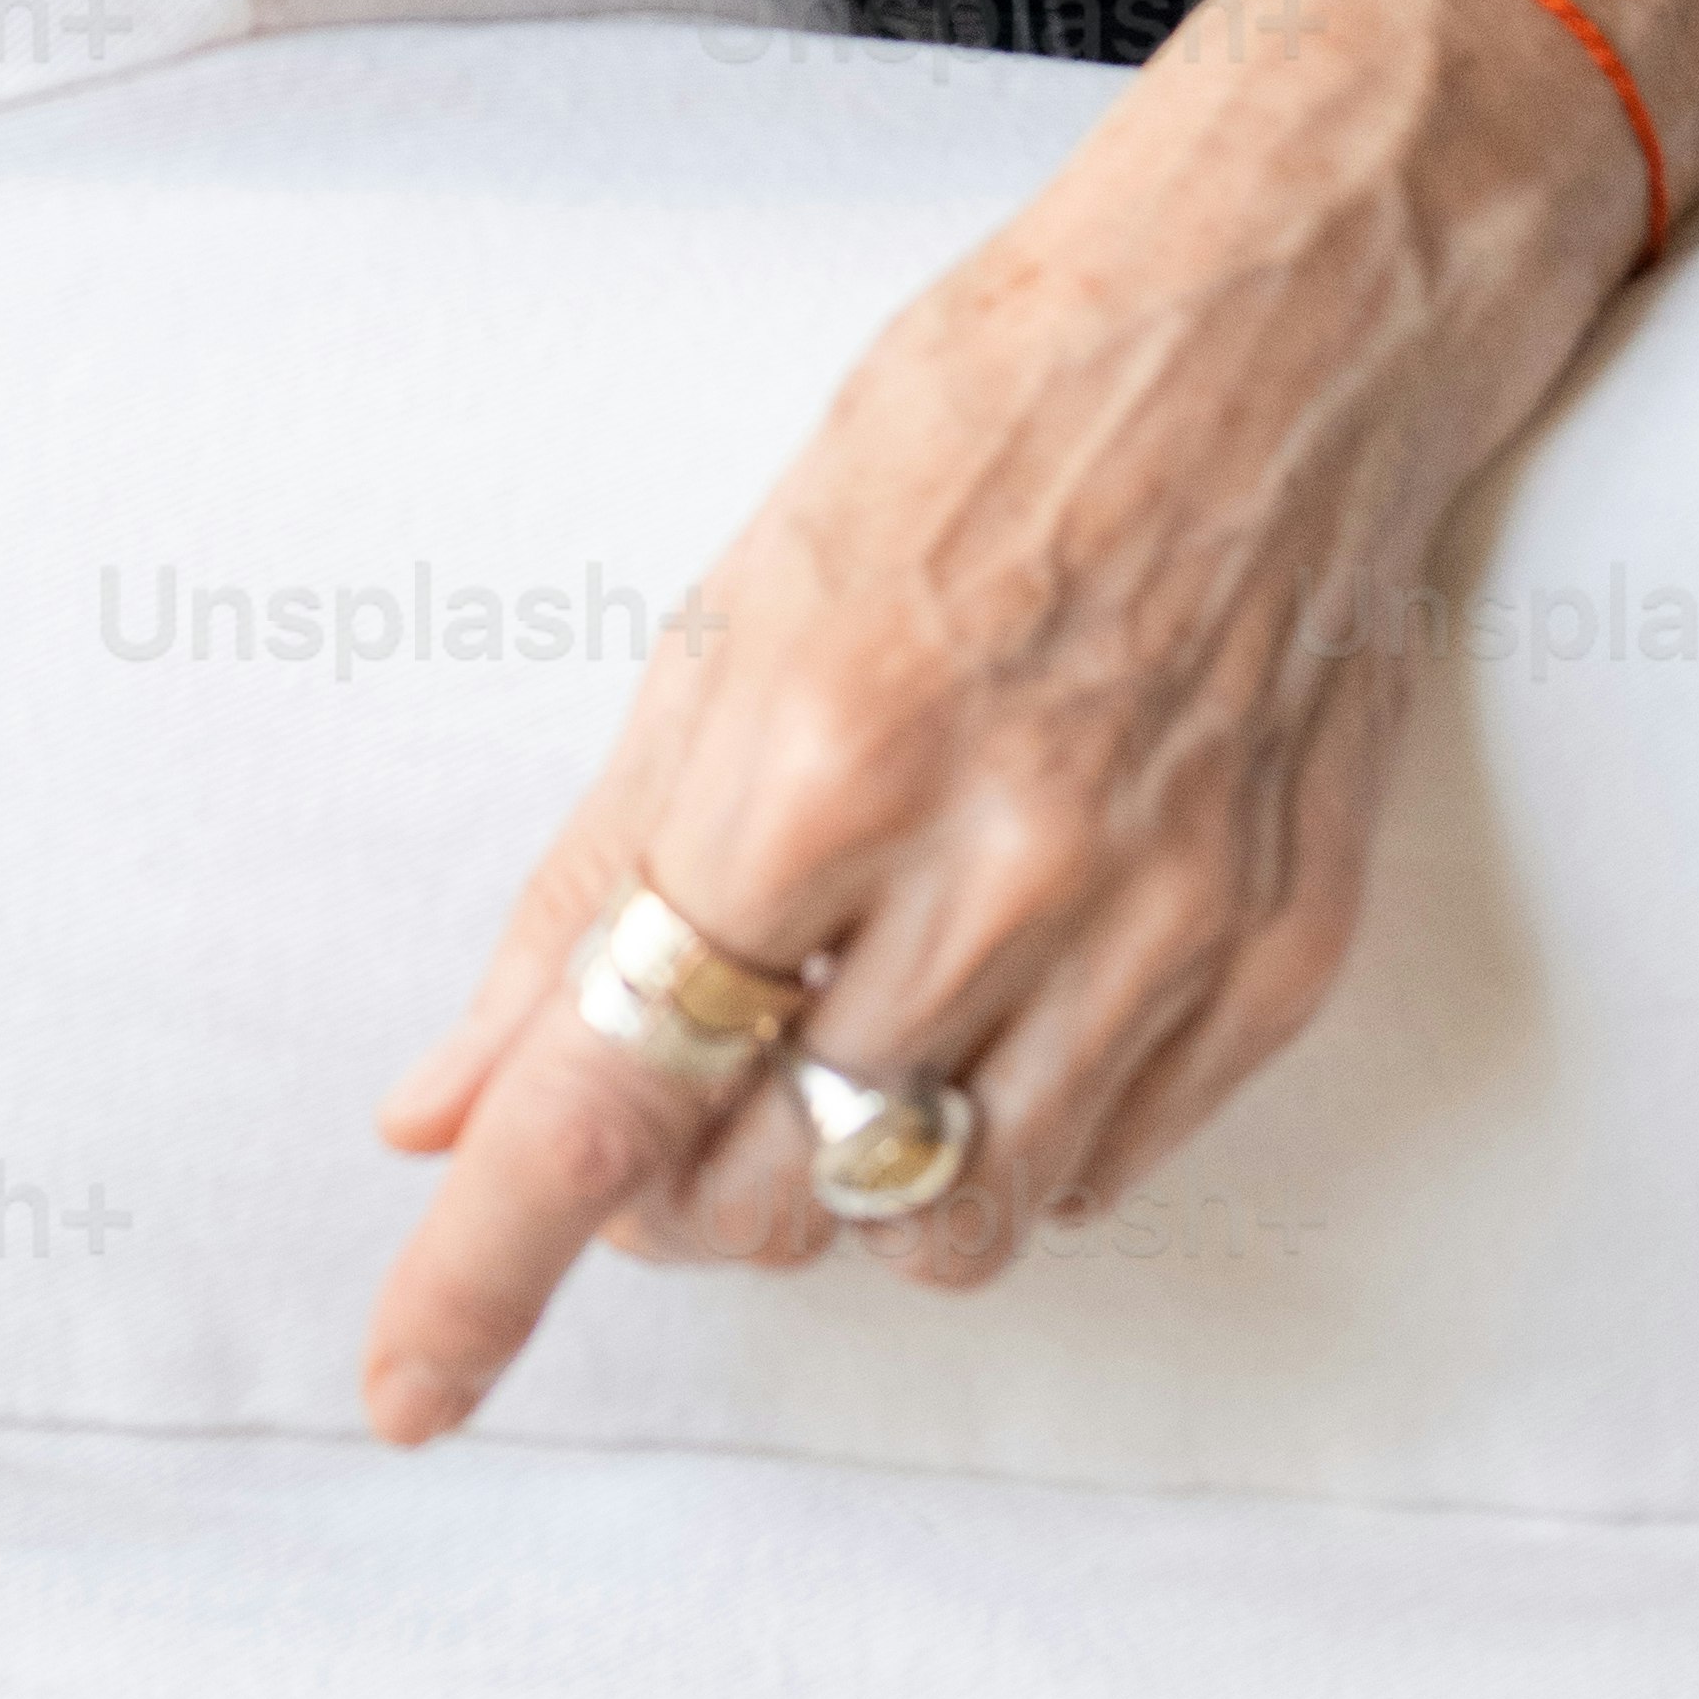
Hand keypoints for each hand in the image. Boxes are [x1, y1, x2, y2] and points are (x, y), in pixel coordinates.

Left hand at [356, 0, 1698, 1440]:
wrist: (1287, 316)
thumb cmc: (998, 412)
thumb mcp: (742, 601)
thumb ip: (590, 876)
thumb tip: (446, 1102)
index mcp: (825, 743)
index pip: (617, 1087)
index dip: (491, 1264)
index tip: (411, 1382)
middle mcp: (1000, 860)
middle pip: (769, 1191)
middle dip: (677, 1187)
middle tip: (671, 1080)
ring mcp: (1158, 923)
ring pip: (937, 1224)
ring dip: (843, 1184)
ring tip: (839, 1037)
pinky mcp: (1277, 959)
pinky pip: (1097, 1176)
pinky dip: (1008, 1136)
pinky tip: (998, 995)